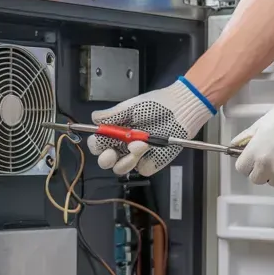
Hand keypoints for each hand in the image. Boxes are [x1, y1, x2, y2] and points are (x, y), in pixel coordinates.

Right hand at [88, 79, 215, 176]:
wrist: (179, 109)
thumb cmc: (156, 105)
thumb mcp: (131, 107)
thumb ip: (112, 115)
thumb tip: (94, 118)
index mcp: (116, 132)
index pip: (98, 144)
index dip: (96, 145)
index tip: (100, 140)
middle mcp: (124, 146)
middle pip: (106, 161)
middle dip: (106, 159)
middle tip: (111, 152)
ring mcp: (137, 156)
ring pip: (121, 168)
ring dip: (128, 158)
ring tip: (140, 143)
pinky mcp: (151, 163)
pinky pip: (141, 169)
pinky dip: (143, 160)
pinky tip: (150, 147)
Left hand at [233, 85, 273, 189]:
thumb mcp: (262, 122)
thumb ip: (247, 136)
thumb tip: (235, 144)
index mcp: (255, 152)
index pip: (242, 169)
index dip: (248, 164)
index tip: (253, 161)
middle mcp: (267, 166)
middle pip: (257, 179)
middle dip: (261, 172)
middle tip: (270, 161)